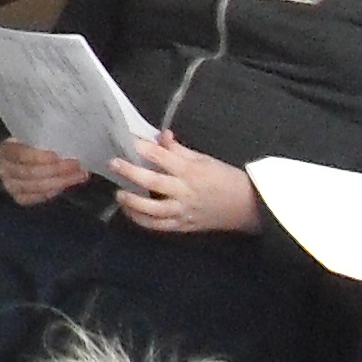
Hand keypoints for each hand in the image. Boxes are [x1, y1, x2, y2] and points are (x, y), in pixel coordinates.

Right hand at [0, 137, 91, 208]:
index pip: (21, 154)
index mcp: (5, 150)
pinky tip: (66, 185)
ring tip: (80, 176)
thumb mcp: (27, 138)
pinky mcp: (18, 197)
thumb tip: (65, 142)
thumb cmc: (25, 146)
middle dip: (57, 170)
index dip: (39, 157)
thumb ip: (40, 140)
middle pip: (31, 173)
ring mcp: (10, 186)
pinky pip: (37, 198)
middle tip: (78, 165)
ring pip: (36, 187)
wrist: (10, 162)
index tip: (58, 155)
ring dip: (61, 182)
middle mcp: (4, 170)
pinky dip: (53, 192)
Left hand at [109, 128, 262, 236]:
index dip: (141, 147)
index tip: (125, 139)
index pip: (161, 156)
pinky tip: (129, 211)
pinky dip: (141, 220)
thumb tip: (161, 135)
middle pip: (153, 181)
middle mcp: (184, 192)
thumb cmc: (225, 178)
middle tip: (113, 163)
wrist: (249, 206)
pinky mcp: (183, 226)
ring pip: (153, 210)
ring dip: (132, 202)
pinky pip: (158, 226)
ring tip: (118, 193)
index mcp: (190, 171)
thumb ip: (179, 150)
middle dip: (130, 172)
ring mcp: (183, 211)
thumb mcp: (204, 159)